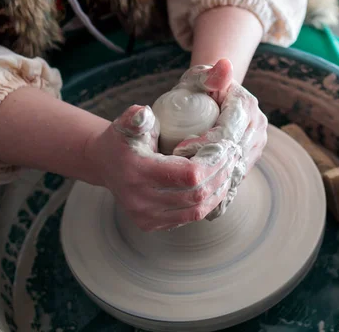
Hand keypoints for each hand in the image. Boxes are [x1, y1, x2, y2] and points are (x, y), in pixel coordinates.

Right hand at [85, 104, 239, 230]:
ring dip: (218, 191)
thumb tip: (144, 113)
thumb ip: (136, 117)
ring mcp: (145, 217)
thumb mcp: (126, 124)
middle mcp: (140, 200)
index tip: (226, 148)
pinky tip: (217, 185)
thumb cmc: (122, 139)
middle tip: (234, 158)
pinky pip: (189, 217)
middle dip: (221, 176)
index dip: (214, 163)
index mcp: (137, 172)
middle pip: (197, 194)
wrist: (104, 164)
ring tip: (229, 172)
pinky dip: (207, 202)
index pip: (189, 175)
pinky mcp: (151, 225)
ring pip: (196, 210)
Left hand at [173, 59, 268, 218]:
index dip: (205, 143)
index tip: (179, 149)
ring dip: (214, 184)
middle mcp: (258, 127)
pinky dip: (220, 193)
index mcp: (247, 106)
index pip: (228, 131)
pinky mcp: (249, 160)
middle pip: (234, 155)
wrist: (210, 98)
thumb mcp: (198, 78)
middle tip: (178, 175)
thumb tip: (224, 65)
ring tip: (186, 192)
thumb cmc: (198, 86)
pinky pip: (236, 181)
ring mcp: (256, 146)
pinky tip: (200, 203)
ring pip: (237, 171)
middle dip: (207, 167)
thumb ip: (208, 73)